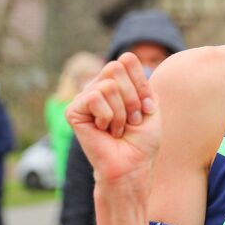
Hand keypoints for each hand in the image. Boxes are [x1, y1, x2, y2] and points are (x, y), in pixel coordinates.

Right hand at [65, 52, 158, 186]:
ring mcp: (84, 98)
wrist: (132, 165)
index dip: (140, 83)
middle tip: (131, 120)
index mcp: (117, 83)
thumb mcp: (151, 105)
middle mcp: (99, 87)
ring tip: (118, 128)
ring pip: (107, 86)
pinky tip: (105, 130)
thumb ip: (140, 80)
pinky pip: (94, 98)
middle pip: (115, 68)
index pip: (127, 59)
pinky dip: (107, 116)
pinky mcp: (73, 111)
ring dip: (121, 112)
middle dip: (132, 98)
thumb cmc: (142, 140)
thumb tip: (126, 59)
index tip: (146, 107)